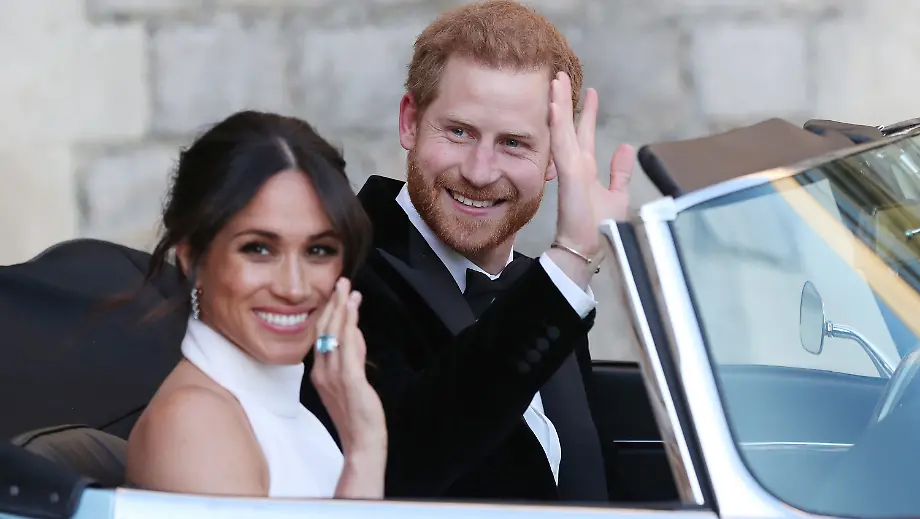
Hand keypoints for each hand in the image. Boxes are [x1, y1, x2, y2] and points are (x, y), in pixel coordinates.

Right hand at [311, 278, 386, 457]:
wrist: (361, 442)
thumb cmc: (357, 414)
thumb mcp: (351, 380)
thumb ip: (352, 356)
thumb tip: (355, 333)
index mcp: (319, 372)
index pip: (321, 335)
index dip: (329, 312)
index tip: (338, 293)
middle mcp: (322, 371)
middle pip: (324, 330)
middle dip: (333, 304)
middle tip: (341, 282)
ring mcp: (334, 375)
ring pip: (334, 334)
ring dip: (341, 308)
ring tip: (347, 288)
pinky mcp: (349, 380)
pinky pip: (347, 347)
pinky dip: (349, 325)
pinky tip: (353, 310)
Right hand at [549, 72, 634, 259]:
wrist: (587, 249)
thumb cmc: (599, 228)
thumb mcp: (617, 195)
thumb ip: (619, 172)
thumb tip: (625, 148)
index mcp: (585, 169)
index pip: (583, 134)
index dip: (585, 113)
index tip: (589, 92)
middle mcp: (575, 165)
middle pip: (568, 126)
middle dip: (565, 101)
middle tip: (561, 76)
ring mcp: (570, 168)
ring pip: (562, 129)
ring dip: (558, 104)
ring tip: (555, 81)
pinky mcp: (569, 174)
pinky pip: (561, 144)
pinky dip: (558, 124)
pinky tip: (554, 105)